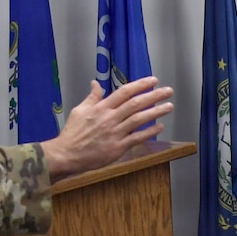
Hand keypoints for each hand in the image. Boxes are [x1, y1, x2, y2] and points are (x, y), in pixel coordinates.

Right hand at [38, 77, 175, 180]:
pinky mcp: (117, 147)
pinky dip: (149, 132)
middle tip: (168, 91)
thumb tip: (96, 83)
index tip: (153, 80)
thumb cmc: (73, 133)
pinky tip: (160, 127)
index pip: (124, 92)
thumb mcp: (79, 110)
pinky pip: (137, 138)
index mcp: (101, 107)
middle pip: (135, 103)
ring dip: (156, 112)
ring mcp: (114, 133)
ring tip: (169, 106)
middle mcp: (109, 118)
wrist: (66, 154)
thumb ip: (92, 97)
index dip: (140, 85)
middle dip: (154, 96)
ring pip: (139, 119)